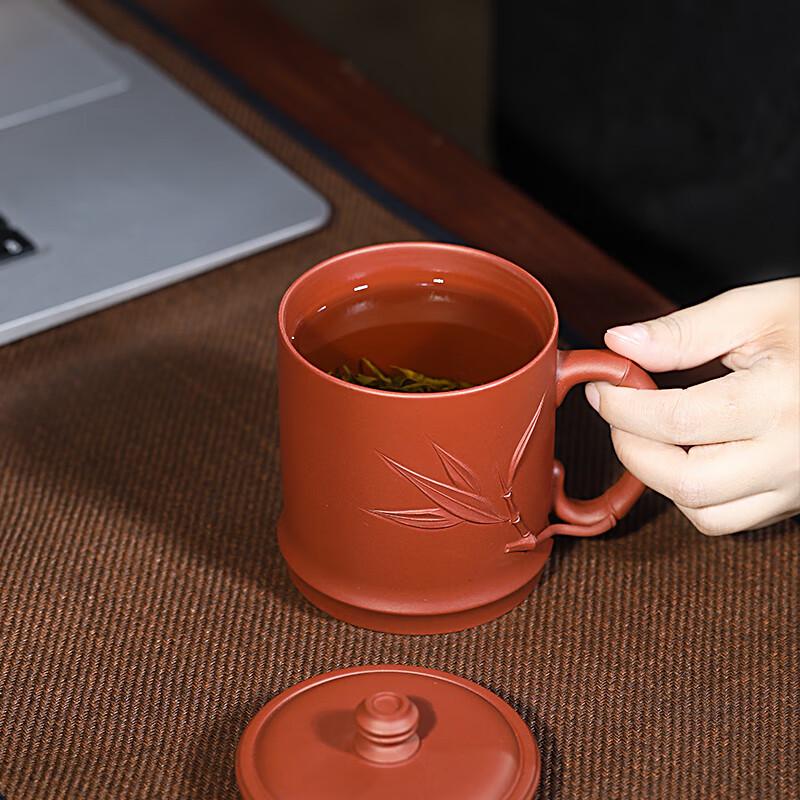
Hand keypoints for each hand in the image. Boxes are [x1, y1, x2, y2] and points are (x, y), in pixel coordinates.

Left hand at [585, 278, 799, 534]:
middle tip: (618, 414)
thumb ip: (685, 331)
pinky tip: (688, 451)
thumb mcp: (762, 311)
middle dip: (633, 450)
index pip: (678, 420)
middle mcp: (792, 455)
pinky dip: (693, 494)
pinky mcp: (796, 501)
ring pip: (706, 514)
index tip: (604, 387)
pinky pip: (730, 519)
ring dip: (661, 478)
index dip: (624, 406)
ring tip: (651, 432)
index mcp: (782, 400)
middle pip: (687, 482)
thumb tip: (619, 344)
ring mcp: (797, 486)